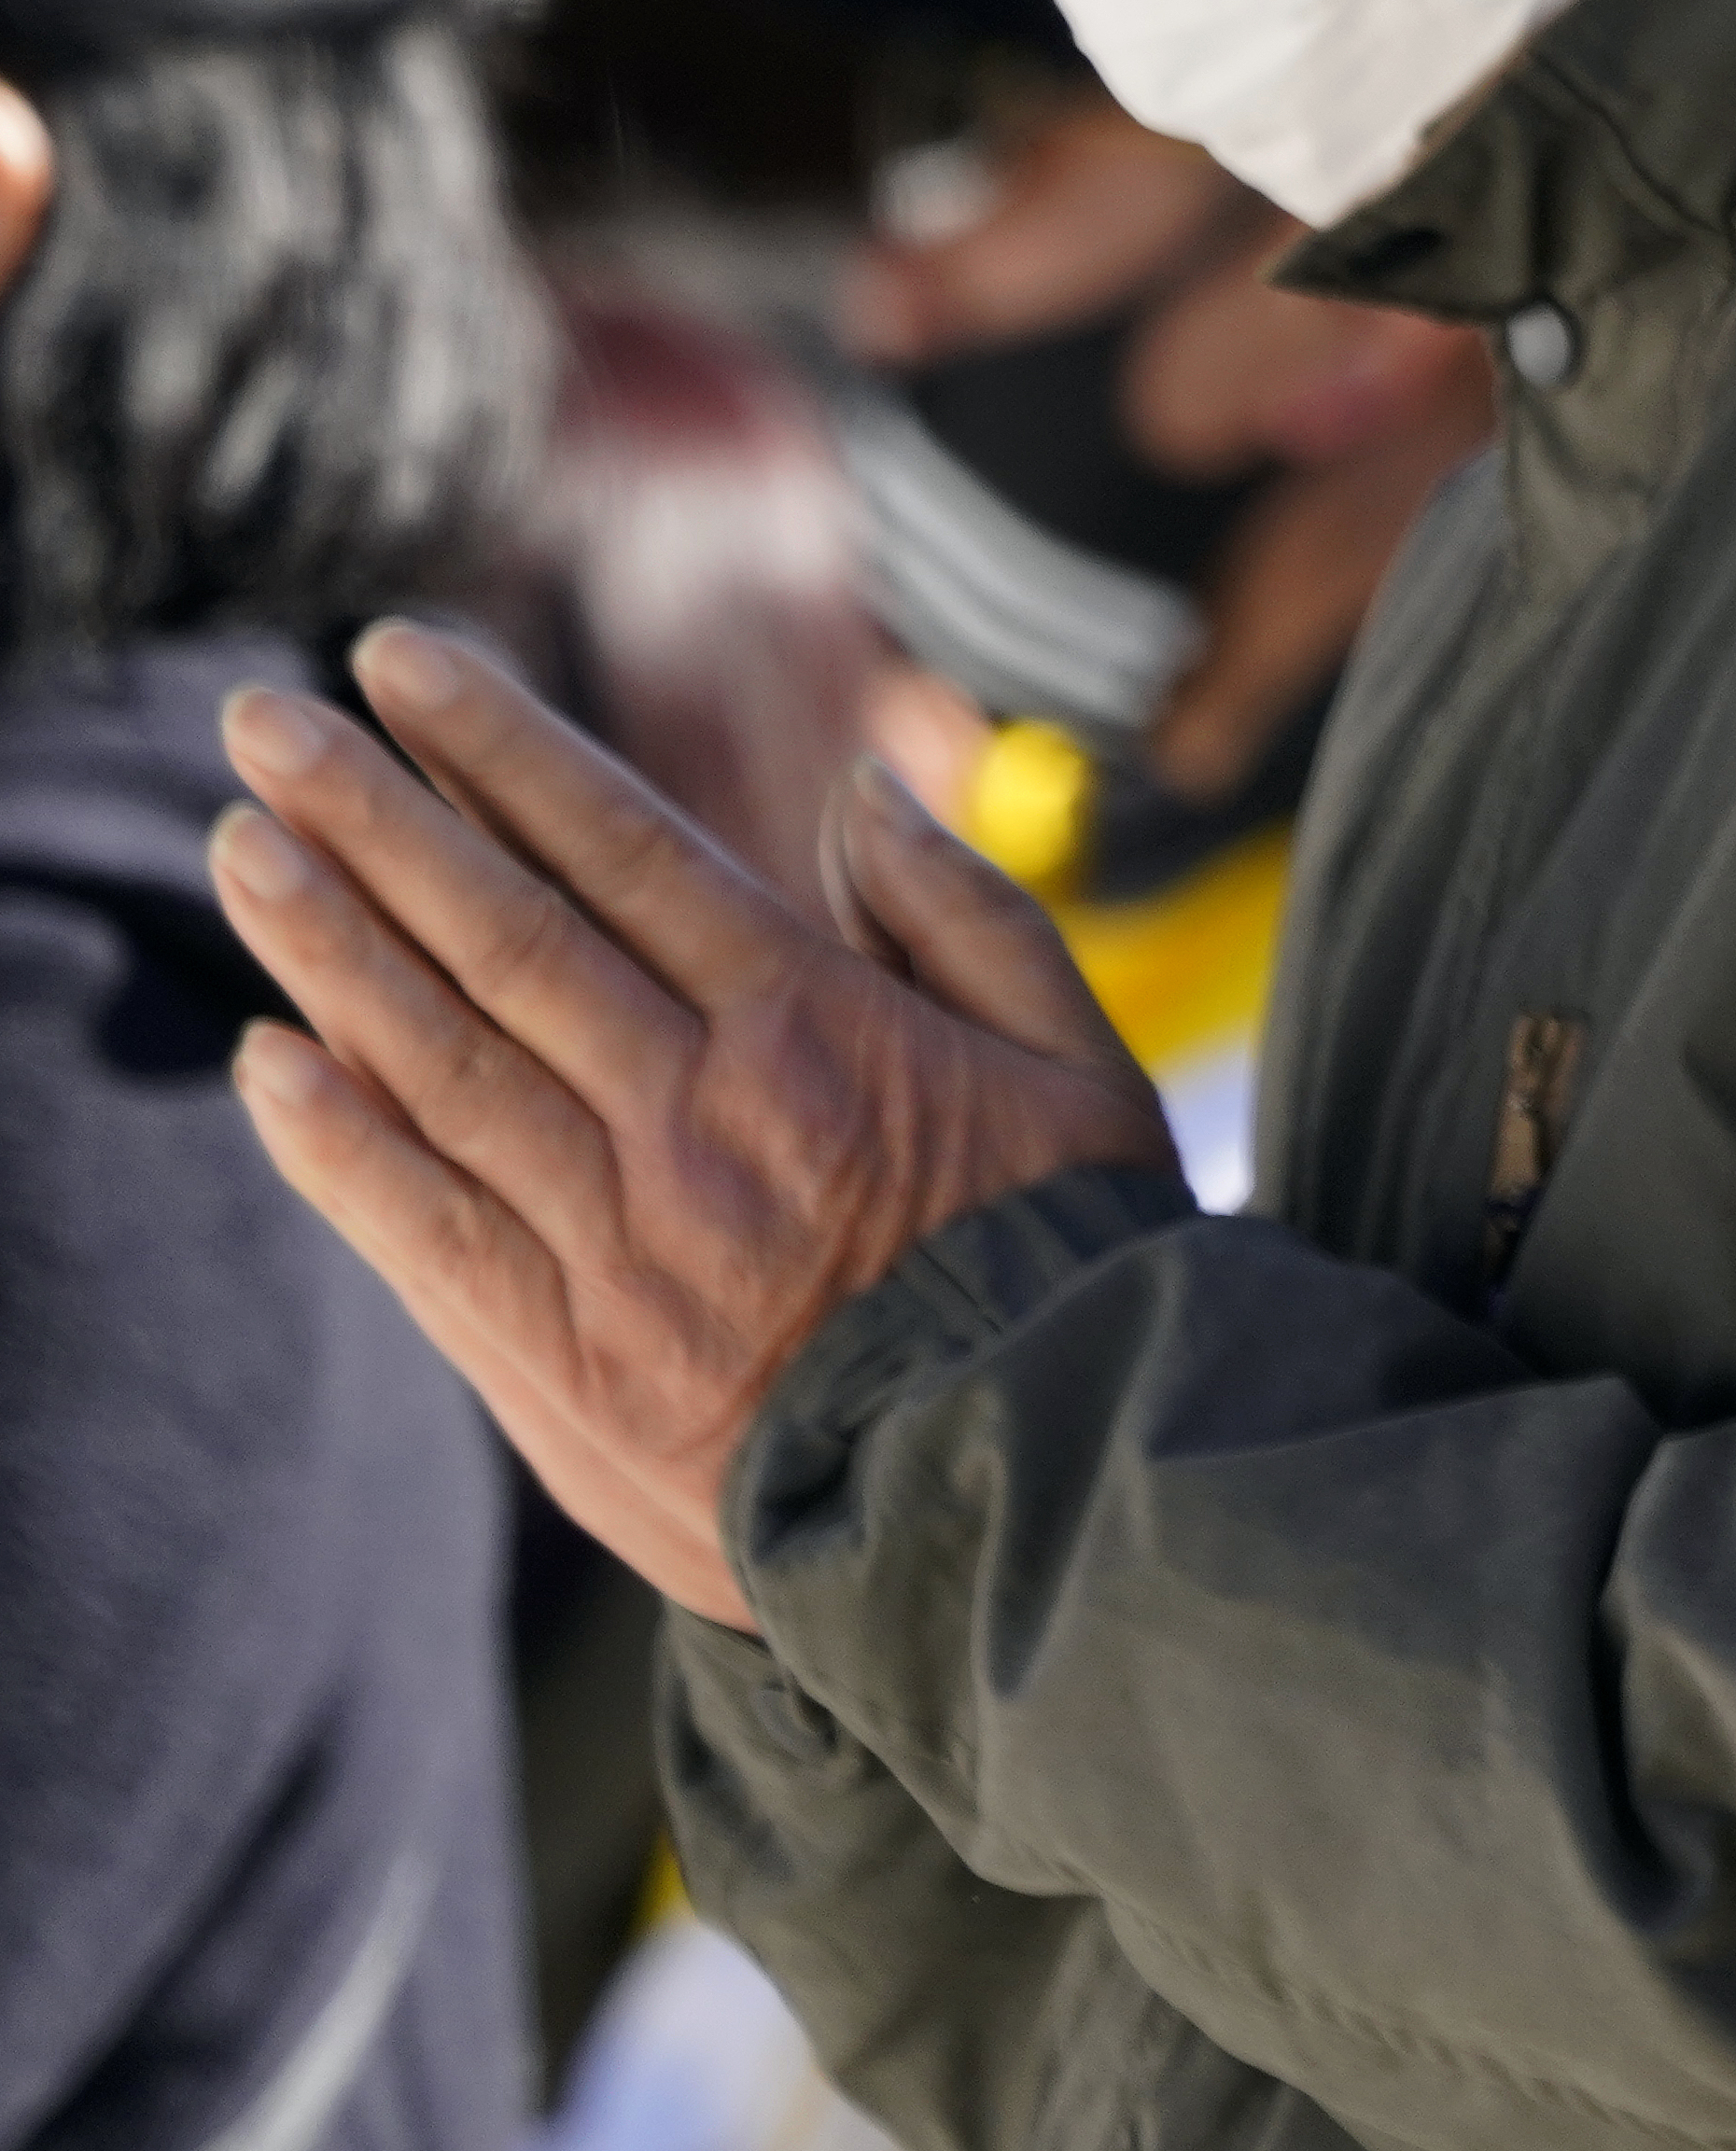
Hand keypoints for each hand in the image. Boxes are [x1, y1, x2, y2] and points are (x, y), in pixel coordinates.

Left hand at [216, 622, 1182, 1630]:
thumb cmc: (1072, 1262)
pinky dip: (337, 1145)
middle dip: (372, 813)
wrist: (1037, 1487)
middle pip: (503, 932)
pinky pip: (426, 1230)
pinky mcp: (568, 1357)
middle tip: (264, 721)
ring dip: (327, 948)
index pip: (622, 849)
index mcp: (819, 1025)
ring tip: (241, 848)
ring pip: (442, 1063)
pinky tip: (268, 1064)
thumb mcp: (1079, 1064)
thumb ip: (971, 916)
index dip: (500, 748)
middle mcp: (698, 1111)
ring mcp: (622, 1235)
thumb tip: (856, 791)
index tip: (400, 663)